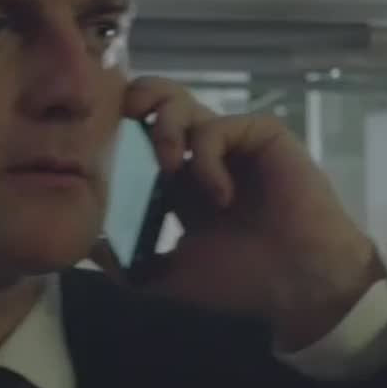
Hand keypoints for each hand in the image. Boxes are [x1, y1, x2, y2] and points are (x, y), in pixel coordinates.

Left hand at [111, 76, 385, 349]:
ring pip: (183, 102)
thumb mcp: (171, 276)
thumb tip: (87, 245)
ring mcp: (232, 143)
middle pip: (157, 104)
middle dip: (134, 100)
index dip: (116, 140)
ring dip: (165, 127)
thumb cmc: (243, 281)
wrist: (299, 287)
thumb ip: (130, 262)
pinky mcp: (261, 135)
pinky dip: (207, 158)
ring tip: (166, 164)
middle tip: (121, 120)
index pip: (138, 142)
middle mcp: (202, 156)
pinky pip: (219, 127)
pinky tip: (219, 195)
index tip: (96, 155)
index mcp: (180, 185)